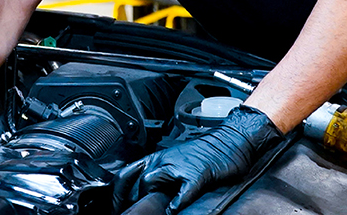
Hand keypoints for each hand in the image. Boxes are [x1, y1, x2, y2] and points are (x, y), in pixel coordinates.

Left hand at [111, 105, 282, 213]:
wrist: (231, 139)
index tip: (115, 208)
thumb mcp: (177, 159)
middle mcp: (165, 159)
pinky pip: (181, 191)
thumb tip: (145, 193)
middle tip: (126, 214)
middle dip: (127, 200)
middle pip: (135, 180)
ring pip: (150, 181)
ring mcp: (180, 166)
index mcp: (159, 157)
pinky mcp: (197, 174)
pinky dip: (175, 203)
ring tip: (148, 213)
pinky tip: (173, 210)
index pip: (127, 173)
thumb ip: (161, 174)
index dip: (117, 193)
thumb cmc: (206, 152)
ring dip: (146, 199)